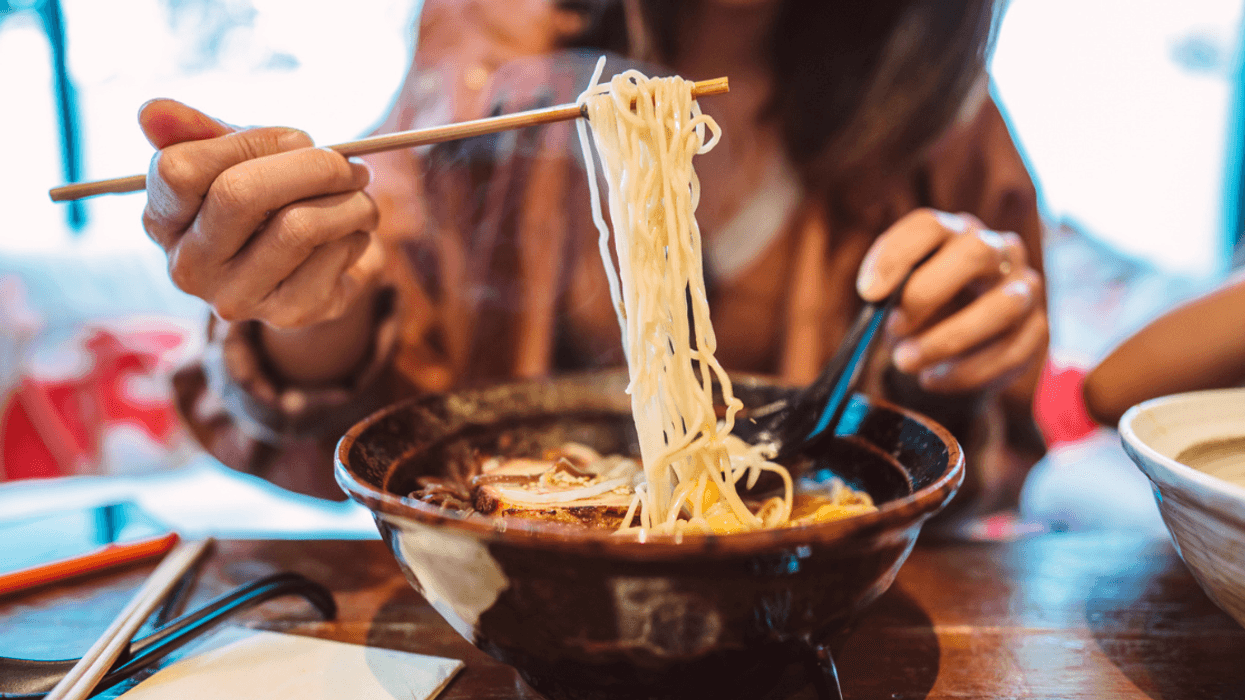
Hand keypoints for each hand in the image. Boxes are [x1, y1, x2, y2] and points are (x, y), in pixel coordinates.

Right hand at [139, 99, 382, 329]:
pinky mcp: (287, 314)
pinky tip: (355, 231)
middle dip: (311, 166)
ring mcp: (236, 296)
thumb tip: (152, 111)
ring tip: (361, 193)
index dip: (251, 141)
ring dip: (349, 200)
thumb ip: (199, 132)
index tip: (296, 138)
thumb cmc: (269, 199)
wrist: (317, 265)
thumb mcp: (235, 158)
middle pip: (240, 194)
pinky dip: (357, 232)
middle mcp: (188, 266)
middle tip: (348, 164)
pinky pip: (333, 255)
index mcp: (163, 219)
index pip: (180, 169)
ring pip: (299, 226)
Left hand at [856, 209, 1047, 393]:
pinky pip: (1012, 351)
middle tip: (892, 326)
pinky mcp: (1038, 329)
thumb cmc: (919, 313)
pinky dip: (967, 372)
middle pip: (975, 253)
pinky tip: (933, 379)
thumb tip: (877, 297)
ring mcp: (1025, 287)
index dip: (897, 255)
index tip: (868, 292)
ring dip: (948, 339)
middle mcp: (999, 250)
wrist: (951, 352)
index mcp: (956, 232)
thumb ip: (888, 292)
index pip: (929, 226)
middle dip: (927, 292)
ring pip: (1002, 307)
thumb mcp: (897, 297)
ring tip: (906, 362)